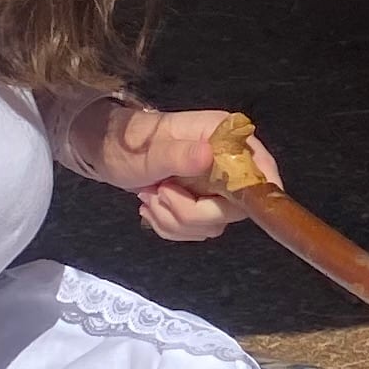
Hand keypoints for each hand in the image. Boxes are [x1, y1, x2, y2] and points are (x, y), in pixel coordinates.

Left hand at [73, 102, 261, 238]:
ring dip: (175, 220)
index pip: (259, 165)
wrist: (109, 153)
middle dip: (192, 212)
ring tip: (150, 197)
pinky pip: (198, 230)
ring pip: (213, 224)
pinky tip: (153, 207)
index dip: (258, 189)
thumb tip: (207, 156)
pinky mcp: (202, 204)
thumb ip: (179, 155)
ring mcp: (215, 186)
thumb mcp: (151, 151)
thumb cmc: (130, 144)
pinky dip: (171, 226)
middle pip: (236, 206)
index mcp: (223, 138)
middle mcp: (226, 162)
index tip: (238, 205)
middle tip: (160, 194)